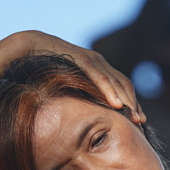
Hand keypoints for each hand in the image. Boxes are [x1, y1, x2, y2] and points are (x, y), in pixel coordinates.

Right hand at [17, 31, 145, 123]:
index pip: (122, 86)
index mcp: (98, 68)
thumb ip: (80, 94)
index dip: (133, 103)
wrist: (28, 46)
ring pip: (115, 82)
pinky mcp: (82, 59)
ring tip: (134, 118)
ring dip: (127, 101)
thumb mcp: (67, 84)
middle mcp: (99, 62)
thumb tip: (84, 117)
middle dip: (134, 104)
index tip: (140, 121)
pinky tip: (116, 105)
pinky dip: (109, 91)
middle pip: (124, 85)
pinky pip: (99, 77)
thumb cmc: (44, 68)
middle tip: (141, 123)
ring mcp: (92, 59)